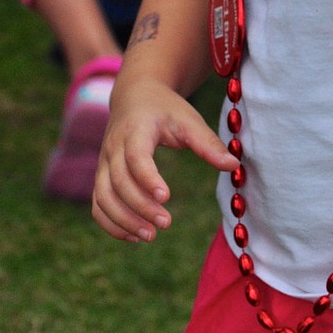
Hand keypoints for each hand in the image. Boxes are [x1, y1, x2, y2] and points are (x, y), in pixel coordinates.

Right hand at [92, 75, 236, 242]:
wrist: (135, 96)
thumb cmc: (166, 109)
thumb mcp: (188, 120)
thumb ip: (208, 143)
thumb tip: (234, 165)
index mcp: (135, 130)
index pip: (135, 156)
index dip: (147, 178)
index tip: (166, 198)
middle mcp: (113, 147)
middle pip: (118, 181)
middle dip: (140, 206)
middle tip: (166, 223)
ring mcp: (104, 163)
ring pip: (103, 197)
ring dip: (123, 219)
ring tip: (150, 236)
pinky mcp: (102, 176)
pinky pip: (98, 204)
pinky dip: (111, 223)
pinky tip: (134, 236)